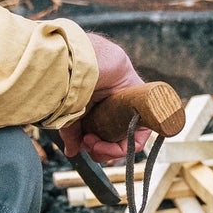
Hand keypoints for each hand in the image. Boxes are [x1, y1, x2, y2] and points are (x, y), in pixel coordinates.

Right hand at [58, 31, 142, 163]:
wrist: (82, 60)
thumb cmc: (72, 78)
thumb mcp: (70, 112)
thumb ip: (72, 133)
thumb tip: (71, 152)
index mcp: (99, 108)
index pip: (104, 135)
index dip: (96, 148)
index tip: (84, 147)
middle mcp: (115, 108)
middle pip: (115, 139)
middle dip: (101, 150)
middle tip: (88, 146)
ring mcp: (129, 106)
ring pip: (128, 138)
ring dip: (111, 149)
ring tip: (94, 142)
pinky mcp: (141, 102)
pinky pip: (143, 130)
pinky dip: (130, 144)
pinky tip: (114, 145)